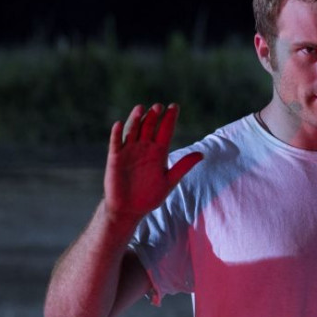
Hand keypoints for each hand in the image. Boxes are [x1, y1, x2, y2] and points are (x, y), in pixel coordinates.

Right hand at [104, 103, 202, 222]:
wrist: (129, 209)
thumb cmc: (150, 195)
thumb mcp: (169, 181)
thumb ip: (183, 166)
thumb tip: (202, 154)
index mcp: (159, 152)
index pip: (165, 130)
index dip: (170, 118)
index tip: (175, 106)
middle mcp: (144, 148)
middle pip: (149, 127)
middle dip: (154, 116)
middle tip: (159, 106)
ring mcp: (129, 151)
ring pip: (133, 131)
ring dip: (136, 120)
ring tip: (142, 109)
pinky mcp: (115, 158)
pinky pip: (115, 143)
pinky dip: (117, 134)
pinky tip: (119, 125)